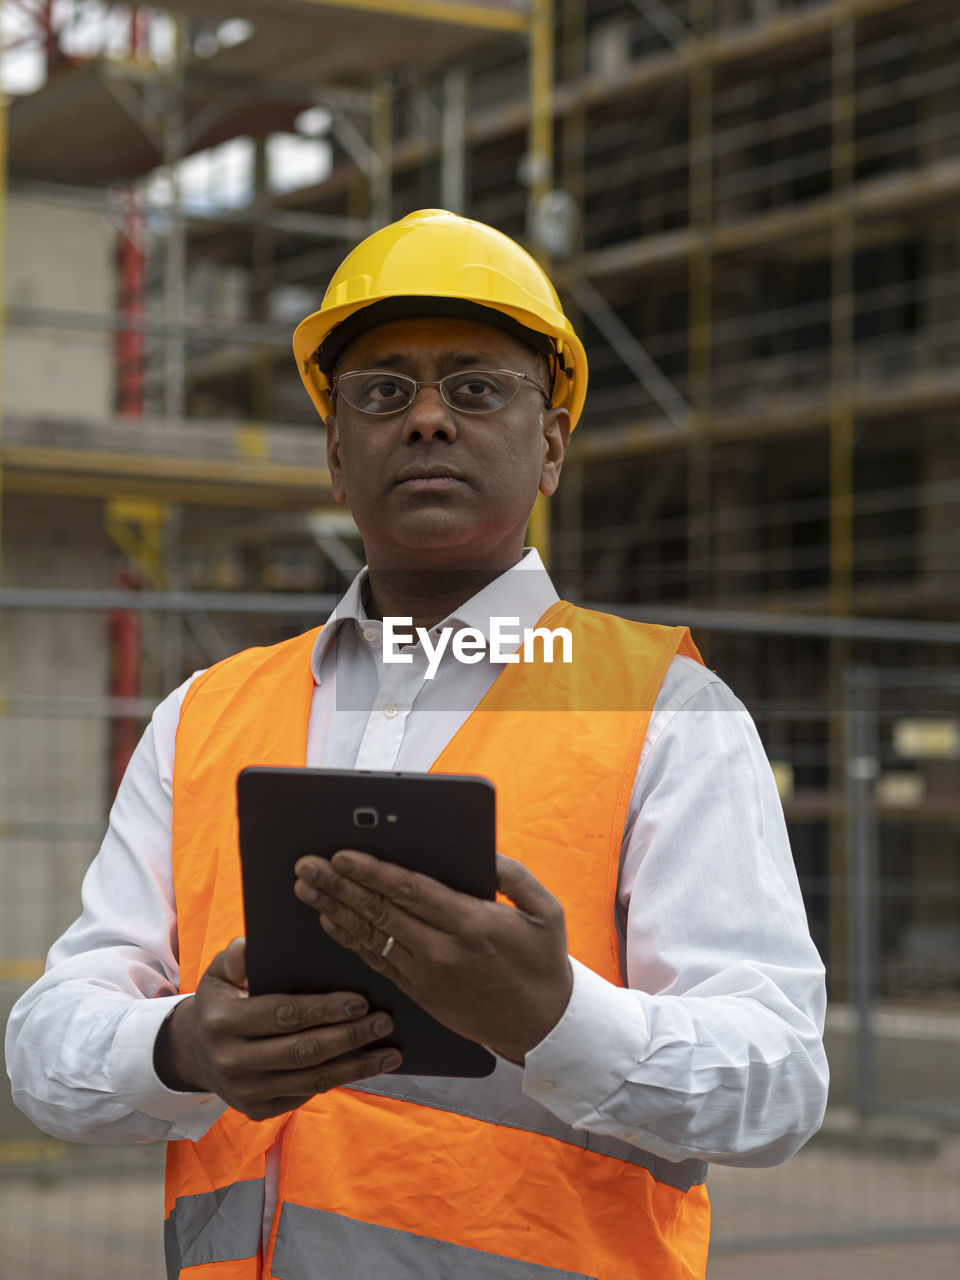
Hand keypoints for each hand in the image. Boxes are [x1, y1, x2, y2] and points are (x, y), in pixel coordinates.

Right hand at [153, 937, 400, 1119]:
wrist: (195, 1053)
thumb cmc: (220, 1001)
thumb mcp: (219, 973)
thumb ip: (236, 957)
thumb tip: (250, 945)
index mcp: (223, 1022)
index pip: (283, 1015)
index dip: (324, 1010)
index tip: (361, 1001)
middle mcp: (232, 1061)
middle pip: (303, 1051)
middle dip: (350, 1037)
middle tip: (386, 1022)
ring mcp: (245, 1092)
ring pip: (311, 1080)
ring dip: (356, 1067)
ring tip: (391, 1053)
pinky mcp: (258, 1111)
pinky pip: (307, 1095)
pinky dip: (340, 1080)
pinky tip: (366, 1066)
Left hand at [293, 853, 573, 1063]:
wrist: (543, 1028)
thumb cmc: (544, 964)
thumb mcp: (547, 911)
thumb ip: (514, 876)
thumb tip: (482, 850)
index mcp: (472, 924)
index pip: (410, 892)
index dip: (372, 872)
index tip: (342, 855)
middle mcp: (443, 951)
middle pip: (380, 912)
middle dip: (338, 885)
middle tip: (306, 866)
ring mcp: (428, 976)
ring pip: (371, 937)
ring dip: (334, 910)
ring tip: (306, 889)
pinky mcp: (420, 994)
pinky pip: (377, 962)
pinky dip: (350, 940)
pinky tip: (330, 922)